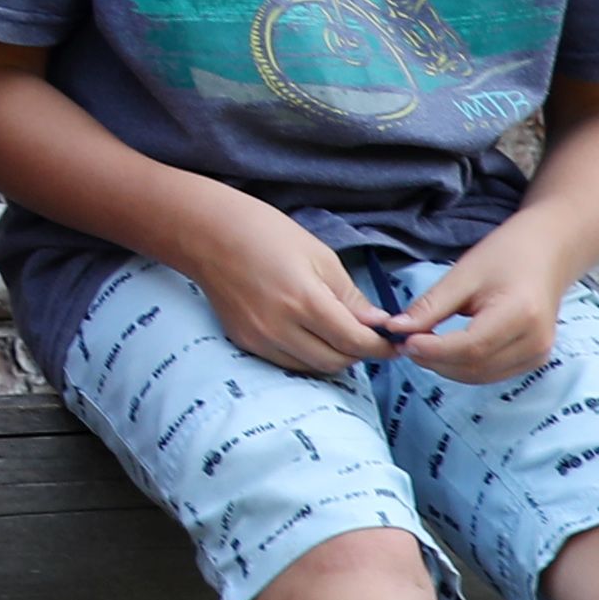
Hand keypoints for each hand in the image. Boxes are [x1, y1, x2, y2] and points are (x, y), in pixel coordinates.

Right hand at [176, 191, 403, 376]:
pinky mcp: (245, 342)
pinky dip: (306, 355)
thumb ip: (349, 295)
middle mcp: (280, 327)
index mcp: (304, 300)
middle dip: (359, 353)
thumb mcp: (319, 255)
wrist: (206, 233)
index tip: (392, 342)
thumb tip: (377, 323)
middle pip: (335, 362)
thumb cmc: (264, 232)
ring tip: (340, 335)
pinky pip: (287, 361)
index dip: (380, 346)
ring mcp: (259, 338)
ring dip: (333, 357)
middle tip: (369, 337)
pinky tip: (310, 334)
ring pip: (311, 367)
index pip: (355, 341)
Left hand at [393, 231, 573, 383]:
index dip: (434, 349)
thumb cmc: (507, 256)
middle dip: (435, 360)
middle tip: (406, 343)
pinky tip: (445, 350)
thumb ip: (431, 306)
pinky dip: (463, 367)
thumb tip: (396, 329)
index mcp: (521, 315)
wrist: (548, 253)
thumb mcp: (463, 275)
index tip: (403, 341)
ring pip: (480, 376)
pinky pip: (491, 373)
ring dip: (446, 367)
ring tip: (421, 345)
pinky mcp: (534, 360)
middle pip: (474, 367)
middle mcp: (535, 342)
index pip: (471, 347)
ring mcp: (538, 355)